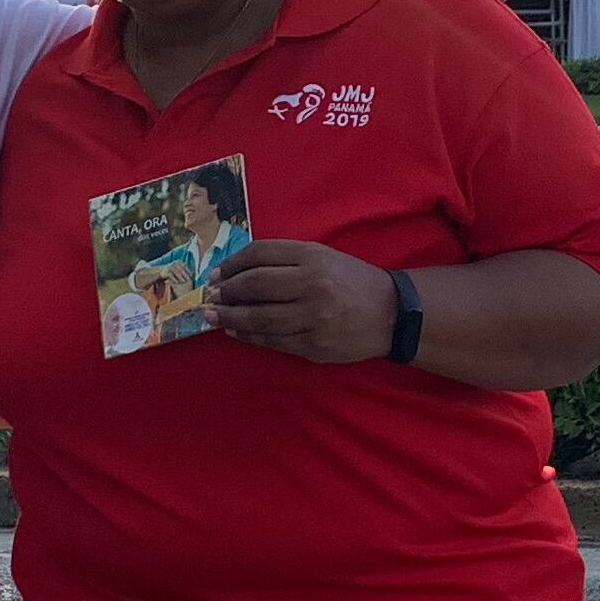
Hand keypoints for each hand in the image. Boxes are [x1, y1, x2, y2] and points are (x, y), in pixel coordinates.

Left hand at [202, 239, 398, 363]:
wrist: (390, 314)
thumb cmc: (350, 281)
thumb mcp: (322, 257)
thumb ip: (284, 260)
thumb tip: (238, 271)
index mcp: (312, 257)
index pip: (260, 255)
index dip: (232, 264)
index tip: (216, 274)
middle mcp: (312, 285)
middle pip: (255, 286)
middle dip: (226, 292)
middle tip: (209, 297)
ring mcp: (313, 318)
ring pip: (260, 318)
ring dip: (231, 317)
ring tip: (213, 316)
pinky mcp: (314, 345)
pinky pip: (274, 341)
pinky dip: (250, 336)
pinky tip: (237, 331)